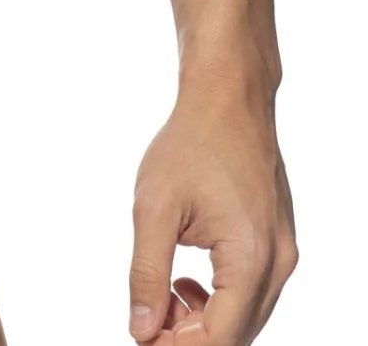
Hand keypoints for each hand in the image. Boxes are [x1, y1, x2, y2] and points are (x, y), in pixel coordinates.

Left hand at [128, 73, 296, 343]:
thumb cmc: (189, 146)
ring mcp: (284, 254)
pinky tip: (186, 278)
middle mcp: (279, 265)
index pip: (219, 339)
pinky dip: (220, 298)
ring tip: (164, 290)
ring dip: (203, 319)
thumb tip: (140, 331)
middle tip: (145, 314)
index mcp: (251, 260)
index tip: (140, 333)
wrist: (227, 101)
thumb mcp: (153, 208)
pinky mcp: (278, 243)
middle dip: (188, 335)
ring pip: (245, 317)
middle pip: (236, 334)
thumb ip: (146, 273)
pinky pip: (252, 291)